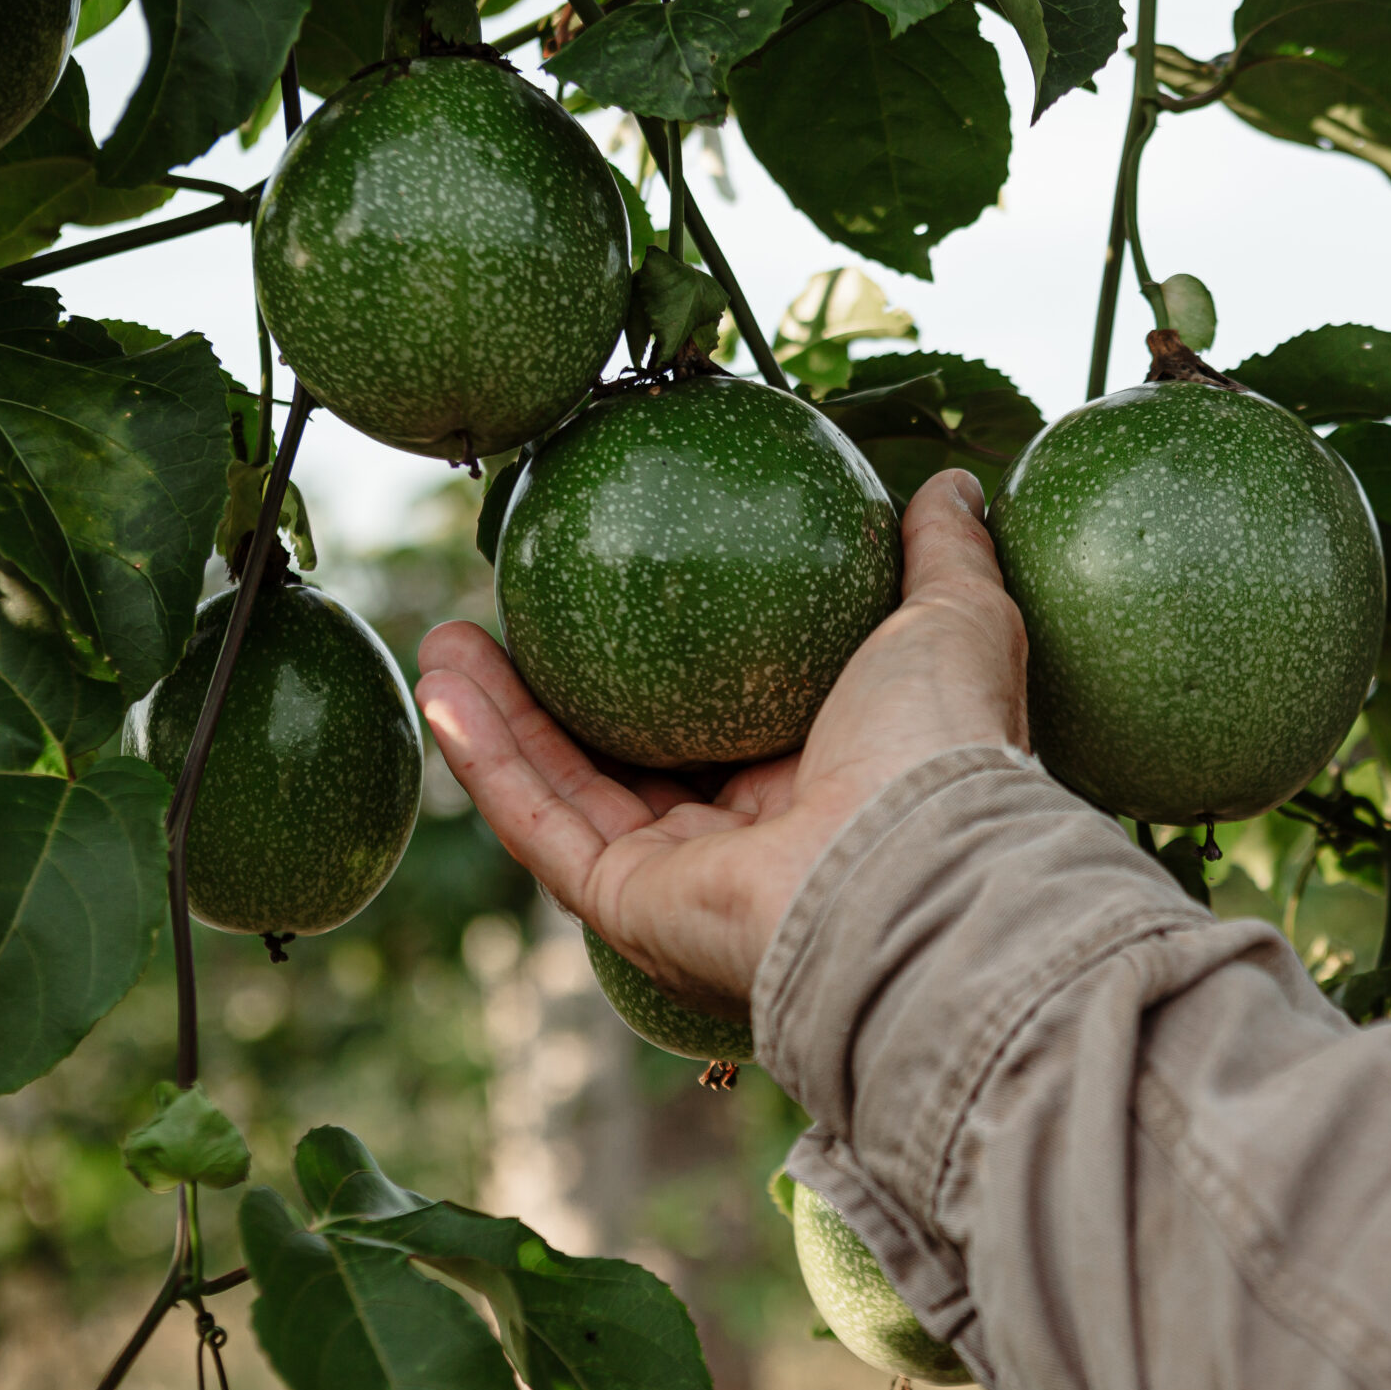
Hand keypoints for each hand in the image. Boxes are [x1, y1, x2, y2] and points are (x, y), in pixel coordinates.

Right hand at [415, 469, 1029, 1014]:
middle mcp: (754, 842)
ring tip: (440, 640)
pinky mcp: (635, 908)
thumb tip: (947, 481)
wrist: (921, 869)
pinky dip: (487, 760)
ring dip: (499, 720)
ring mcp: (688, 883)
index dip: (669, 661)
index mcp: (827, 782)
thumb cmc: (943, 745)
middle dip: (556, 695)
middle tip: (501, 616)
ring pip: (571, 793)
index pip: (729, 717)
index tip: (618, 586)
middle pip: (631, 762)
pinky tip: (437, 688)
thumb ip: (941, 553)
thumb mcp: (952, 618)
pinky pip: (545, 826)